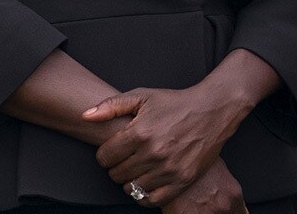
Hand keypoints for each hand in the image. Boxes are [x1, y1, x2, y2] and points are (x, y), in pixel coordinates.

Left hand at [87, 85, 253, 204]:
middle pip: (116, 174)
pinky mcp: (182, 180)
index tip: (113, 151)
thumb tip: (85, 116)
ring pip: (132, 189)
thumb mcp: (142, 96)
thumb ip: (111, 106)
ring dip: (130, 181)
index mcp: (140, 133)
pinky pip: (152, 200)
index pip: (105, 157)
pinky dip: (144, 195)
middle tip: (126, 159)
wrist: (211, 111)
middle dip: (116, 167)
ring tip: (137, 169)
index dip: (105, 155)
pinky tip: (146, 182)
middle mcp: (153, 153)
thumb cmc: (175, 103)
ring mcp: (168, 169)